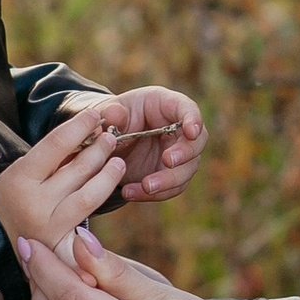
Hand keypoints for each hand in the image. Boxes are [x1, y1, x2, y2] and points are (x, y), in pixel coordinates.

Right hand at [0, 108, 129, 257]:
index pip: (56, 144)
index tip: (94, 115)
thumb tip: (89, 129)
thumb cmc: (17, 196)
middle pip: (77, 168)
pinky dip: (104, 192)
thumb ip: (51, 156)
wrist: (1, 238)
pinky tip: (112, 180)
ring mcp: (48, 225)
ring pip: (89, 193)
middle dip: (99, 148)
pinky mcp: (62, 243)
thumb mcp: (23, 171)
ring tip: (117, 159)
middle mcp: (32, 203)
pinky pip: (90, 213)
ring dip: (108, 172)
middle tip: (110, 136)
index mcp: (19, 178)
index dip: (79, 126)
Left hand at [81, 82, 206, 204]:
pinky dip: (152, 194)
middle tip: (168, 161)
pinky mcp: (168, 175)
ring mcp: (176, 154)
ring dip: (168, 181)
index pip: (187, 108)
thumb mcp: (106, 111)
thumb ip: (110, 112)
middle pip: (196, 143)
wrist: (103, 143)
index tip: (191, 132)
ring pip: (186, 171)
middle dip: (185, 154)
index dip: (193, 119)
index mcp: (165, 105)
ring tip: (145, 186)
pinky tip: (130, 193)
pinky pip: (169, 189)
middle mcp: (177, 130)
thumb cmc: (110, 118)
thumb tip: (115, 115)